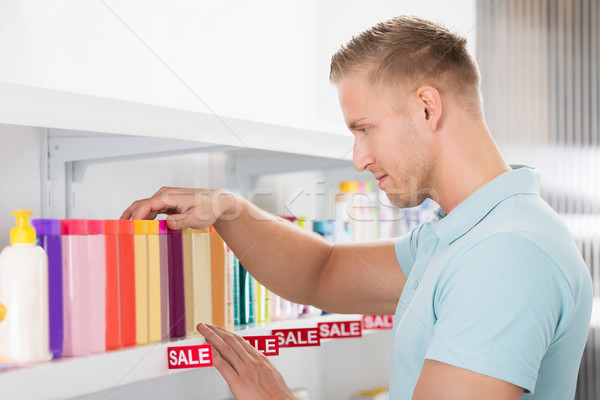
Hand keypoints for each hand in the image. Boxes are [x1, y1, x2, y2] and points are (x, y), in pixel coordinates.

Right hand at [120, 187, 238, 229]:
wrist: (218, 202)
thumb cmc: (209, 208)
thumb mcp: (197, 218)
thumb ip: (181, 221)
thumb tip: (167, 223)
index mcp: (168, 196)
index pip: (145, 206)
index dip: (134, 218)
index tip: (128, 229)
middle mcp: (164, 195)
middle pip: (139, 205)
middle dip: (127, 217)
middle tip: (118, 230)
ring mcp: (165, 198)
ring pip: (144, 208)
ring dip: (135, 218)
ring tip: (126, 232)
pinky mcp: (168, 203)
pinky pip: (151, 211)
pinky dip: (144, 219)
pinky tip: (141, 228)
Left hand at [197, 324, 295, 399]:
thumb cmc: (278, 394)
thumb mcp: (271, 374)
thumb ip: (261, 367)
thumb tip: (256, 365)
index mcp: (260, 358)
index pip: (240, 341)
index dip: (227, 334)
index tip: (219, 330)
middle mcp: (252, 361)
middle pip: (231, 341)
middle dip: (217, 331)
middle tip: (207, 326)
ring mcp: (245, 370)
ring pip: (225, 348)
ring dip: (212, 337)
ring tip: (203, 330)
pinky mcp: (238, 382)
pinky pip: (222, 365)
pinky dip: (212, 355)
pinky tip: (205, 349)